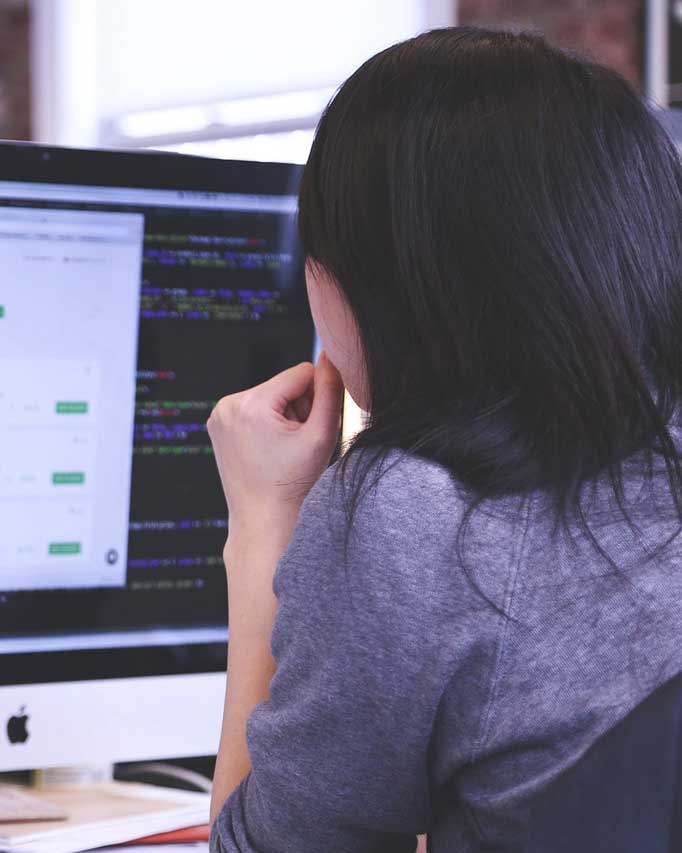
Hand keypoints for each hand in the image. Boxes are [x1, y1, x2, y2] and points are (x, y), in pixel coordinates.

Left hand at [207, 352, 344, 544]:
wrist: (263, 520)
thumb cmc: (293, 483)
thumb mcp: (321, 435)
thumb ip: (331, 390)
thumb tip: (332, 355)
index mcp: (251, 404)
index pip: (301, 373)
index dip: (317, 398)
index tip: (311, 429)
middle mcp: (228, 404)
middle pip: (283, 385)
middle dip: (297, 408)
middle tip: (295, 444)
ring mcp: (219, 415)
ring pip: (270, 396)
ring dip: (283, 416)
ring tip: (282, 449)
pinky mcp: (218, 425)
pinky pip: (254, 409)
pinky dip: (267, 423)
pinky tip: (268, 450)